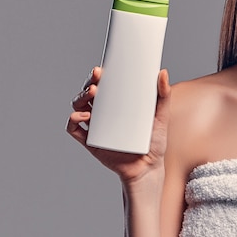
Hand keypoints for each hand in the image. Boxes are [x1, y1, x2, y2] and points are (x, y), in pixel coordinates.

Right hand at [66, 67, 171, 184]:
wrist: (148, 167)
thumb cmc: (154, 141)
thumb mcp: (161, 116)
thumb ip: (163, 95)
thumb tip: (163, 72)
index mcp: (118, 103)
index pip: (104, 85)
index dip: (98, 75)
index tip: (100, 69)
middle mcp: (104, 112)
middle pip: (88, 93)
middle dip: (88, 84)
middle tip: (96, 80)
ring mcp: (96, 126)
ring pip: (79, 106)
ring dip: (80, 98)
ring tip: (92, 95)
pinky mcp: (90, 141)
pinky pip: (74, 128)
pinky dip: (74, 119)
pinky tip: (84, 115)